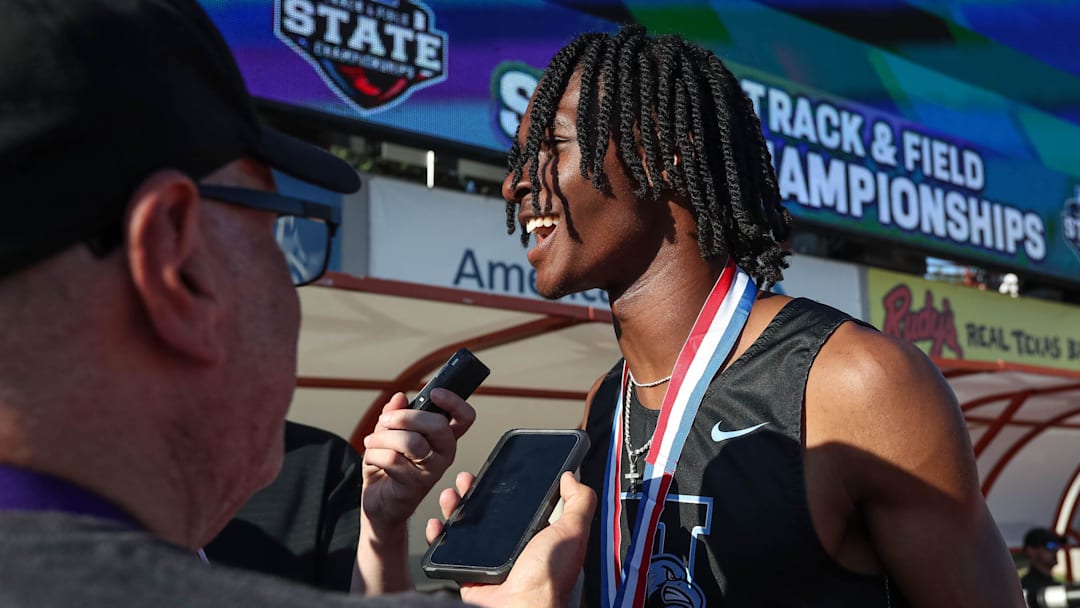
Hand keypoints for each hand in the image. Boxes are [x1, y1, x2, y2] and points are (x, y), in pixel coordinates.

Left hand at [361, 388, 475, 530]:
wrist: (379, 503)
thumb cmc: (388, 467)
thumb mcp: (388, 434)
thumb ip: (394, 415)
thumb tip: (399, 397)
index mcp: (441, 438)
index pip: (464, 418)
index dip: (454, 402)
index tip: (435, 393)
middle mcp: (443, 455)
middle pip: (438, 425)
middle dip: (407, 417)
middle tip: (386, 420)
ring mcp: (431, 472)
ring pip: (412, 442)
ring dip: (383, 437)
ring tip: (371, 442)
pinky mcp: (415, 487)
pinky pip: (392, 460)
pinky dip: (374, 454)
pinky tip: (371, 458)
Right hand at [426, 472, 595, 607]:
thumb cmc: (547, 579)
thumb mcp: (572, 533)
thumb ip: (579, 503)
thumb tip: (573, 477)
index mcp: (540, 537)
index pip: (523, 505)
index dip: (510, 487)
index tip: (498, 470)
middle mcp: (516, 549)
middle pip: (491, 513)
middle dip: (476, 492)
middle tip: (468, 480)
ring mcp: (491, 562)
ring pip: (468, 528)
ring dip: (456, 508)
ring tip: (451, 496)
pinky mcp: (471, 574)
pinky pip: (450, 553)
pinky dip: (440, 537)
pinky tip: (438, 525)